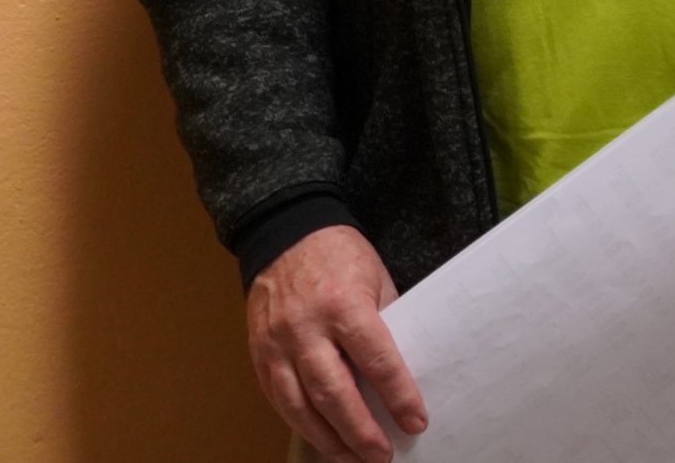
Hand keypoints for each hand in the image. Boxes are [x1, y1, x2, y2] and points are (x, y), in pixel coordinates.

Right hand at [247, 225, 424, 462]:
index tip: (416, 421)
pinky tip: (321, 438)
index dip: (398, 396)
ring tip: (353, 458)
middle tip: (382, 454)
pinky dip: (301, 423)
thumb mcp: (376, 279)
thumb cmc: (341, 256)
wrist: (286, 234)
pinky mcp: (259, 354)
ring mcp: (277, 344)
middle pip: (335, 392)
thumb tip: (403, 370)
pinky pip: (279, 399)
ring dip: (329, 438)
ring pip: (301, 405)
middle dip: (361, 430)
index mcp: (343, 305)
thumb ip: (387, 323)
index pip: (376, 360)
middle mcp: (306, 328)